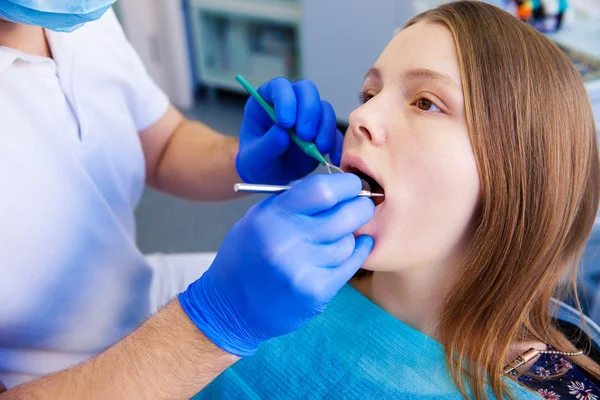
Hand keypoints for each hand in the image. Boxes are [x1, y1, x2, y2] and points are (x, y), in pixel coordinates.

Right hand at [178, 173, 373, 356]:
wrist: (231, 308)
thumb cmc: (246, 257)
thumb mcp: (257, 219)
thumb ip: (293, 202)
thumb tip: (335, 186)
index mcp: (270, 218)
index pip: (322, 190)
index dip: (345, 184)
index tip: (352, 184)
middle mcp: (286, 243)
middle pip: (345, 215)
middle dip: (360, 206)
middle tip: (362, 205)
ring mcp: (303, 271)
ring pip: (348, 241)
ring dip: (349, 235)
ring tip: (336, 236)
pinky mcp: (316, 293)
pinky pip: (350, 265)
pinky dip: (356, 253)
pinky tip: (356, 246)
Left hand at [236, 78, 343, 184]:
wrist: (269, 177)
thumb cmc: (256, 162)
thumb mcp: (255, 158)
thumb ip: (266, 145)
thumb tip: (282, 133)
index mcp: (267, 101)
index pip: (279, 86)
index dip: (285, 100)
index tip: (286, 123)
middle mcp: (290, 103)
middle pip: (307, 90)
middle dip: (309, 111)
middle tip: (305, 136)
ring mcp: (308, 116)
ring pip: (324, 108)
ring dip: (324, 127)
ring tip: (317, 148)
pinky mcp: (321, 132)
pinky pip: (334, 131)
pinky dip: (335, 143)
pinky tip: (331, 157)